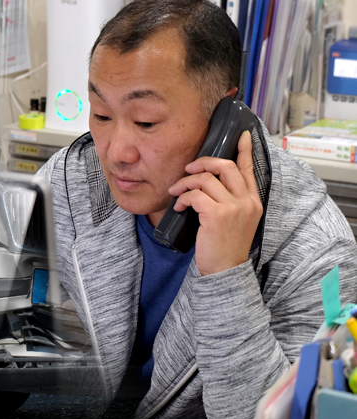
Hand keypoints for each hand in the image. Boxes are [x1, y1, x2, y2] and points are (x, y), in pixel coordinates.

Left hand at [167, 131, 262, 275]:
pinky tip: (179, 207)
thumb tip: (208, 183)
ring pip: (206, 179)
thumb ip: (229, 201)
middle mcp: (246, 201)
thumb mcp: (234, 221)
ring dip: (186, 183)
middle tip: (188, 169)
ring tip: (177, 192)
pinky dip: (182, 198)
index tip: (242, 135)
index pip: (249, 169)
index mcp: (253, 201)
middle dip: (203, 163)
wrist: (225, 270)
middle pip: (225, 166)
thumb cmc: (225, 246)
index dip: (244, 150)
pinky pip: (194, 195)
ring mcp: (233, 207)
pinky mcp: (217, 215)